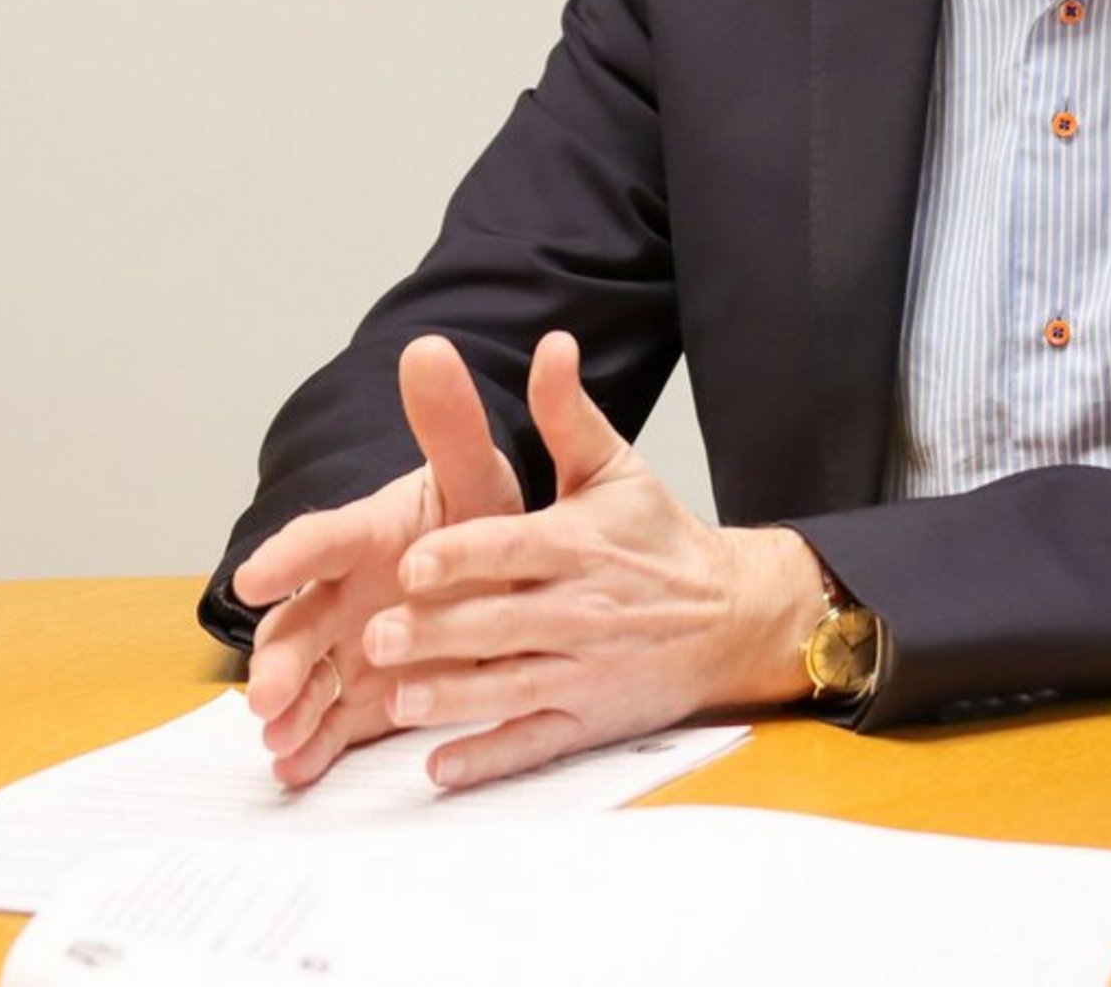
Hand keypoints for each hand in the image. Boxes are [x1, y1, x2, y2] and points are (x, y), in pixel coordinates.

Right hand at [231, 334, 523, 786]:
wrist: (495, 574)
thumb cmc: (474, 518)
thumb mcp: (475, 472)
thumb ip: (448, 419)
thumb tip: (428, 345)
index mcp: (365, 536)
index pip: (320, 540)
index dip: (287, 556)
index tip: (252, 574)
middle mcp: (342, 593)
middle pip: (299, 622)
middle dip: (277, 656)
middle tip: (264, 691)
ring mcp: (348, 646)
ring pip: (306, 678)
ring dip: (288, 707)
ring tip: (277, 736)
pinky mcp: (363, 693)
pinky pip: (331, 722)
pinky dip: (311, 745)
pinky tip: (295, 768)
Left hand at [358, 329, 827, 788]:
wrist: (734, 614)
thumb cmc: (659, 539)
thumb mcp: (616, 469)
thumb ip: (569, 412)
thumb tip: (551, 342)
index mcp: (580, 543)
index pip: (513, 547)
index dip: (462, 557)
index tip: (412, 562)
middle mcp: (582, 609)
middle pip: (500, 622)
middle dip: (439, 632)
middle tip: (377, 636)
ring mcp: (586, 670)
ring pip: (510, 687)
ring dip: (453, 696)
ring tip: (397, 699)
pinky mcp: (590, 719)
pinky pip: (534, 743)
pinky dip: (489, 758)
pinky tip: (441, 768)